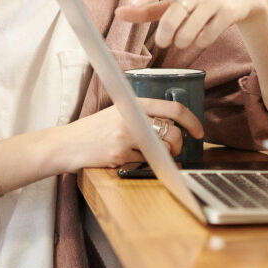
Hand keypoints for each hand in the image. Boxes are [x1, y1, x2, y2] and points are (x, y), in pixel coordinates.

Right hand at [58, 96, 203, 170]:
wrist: (68, 143)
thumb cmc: (93, 130)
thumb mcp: (116, 114)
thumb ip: (140, 116)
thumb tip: (172, 126)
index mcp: (131, 103)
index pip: (171, 107)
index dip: (191, 120)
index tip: (199, 131)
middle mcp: (130, 117)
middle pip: (173, 132)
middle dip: (178, 145)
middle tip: (172, 149)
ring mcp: (126, 136)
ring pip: (164, 150)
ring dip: (163, 156)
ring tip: (149, 154)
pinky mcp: (122, 154)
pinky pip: (147, 162)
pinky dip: (145, 164)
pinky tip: (130, 159)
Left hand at [117, 0, 267, 51]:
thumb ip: (148, 8)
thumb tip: (119, 13)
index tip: (129, 5)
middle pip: (172, 18)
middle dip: (164, 35)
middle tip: (161, 42)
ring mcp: (213, 0)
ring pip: (189, 30)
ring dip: (182, 42)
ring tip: (181, 42)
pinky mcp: (229, 12)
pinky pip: (208, 36)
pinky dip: (200, 42)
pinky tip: (200, 39)